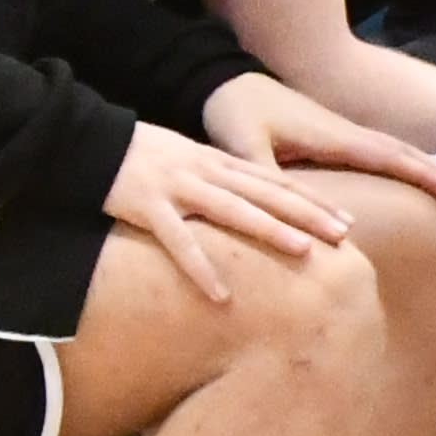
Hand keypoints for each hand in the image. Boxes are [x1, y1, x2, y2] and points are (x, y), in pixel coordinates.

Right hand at [101, 118, 342, 302]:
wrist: (89, 141)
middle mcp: (207, 172)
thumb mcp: (188, 162)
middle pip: (267, 194)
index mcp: (219, 162)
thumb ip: (218, 182)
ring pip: (235, 211)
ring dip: (271, 231)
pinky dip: (201, 268)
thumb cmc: (141, 155)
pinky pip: (179, 241)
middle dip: (308, 214)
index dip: (313, 199)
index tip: (346, 217)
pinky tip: (221, 294)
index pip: (277, 182)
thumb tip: (249, 208)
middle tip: (344, 235)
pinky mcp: (149, 207)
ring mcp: (180, 188)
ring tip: (304, 254)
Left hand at [205, 70, 435, 207]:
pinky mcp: (333, 137)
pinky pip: (380, 154)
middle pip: (404, 154)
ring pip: (396, 152)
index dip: (422, 176)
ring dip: (428, 170)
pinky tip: (411, 180)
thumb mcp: (243, 147)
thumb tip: (290, 211)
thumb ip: (267, 176)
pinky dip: (405, 166)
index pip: (390, 158)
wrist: (224, 80)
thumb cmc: (234, 112)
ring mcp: (342, 133)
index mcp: (333, 136)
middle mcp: (347, 132)